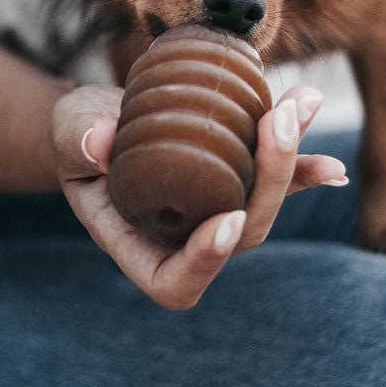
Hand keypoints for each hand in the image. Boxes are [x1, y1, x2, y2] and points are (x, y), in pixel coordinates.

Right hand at [51, 84, 347, 309]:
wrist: (103, 120)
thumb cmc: (76, 136)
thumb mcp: (66, 133)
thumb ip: (76, 139)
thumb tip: (98, 140)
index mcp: (138, 246)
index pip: (176, 281)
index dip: (206, 261)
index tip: (227, 221)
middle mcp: (187, 235)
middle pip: (242, 233)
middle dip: (269, 182)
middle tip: (275, 124)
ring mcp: (217, 208)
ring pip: (266, 201)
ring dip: (291, 156)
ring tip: (300, 104)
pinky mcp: (238, 176)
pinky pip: (278, 173)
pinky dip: (303, 156)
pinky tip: (319, 122)